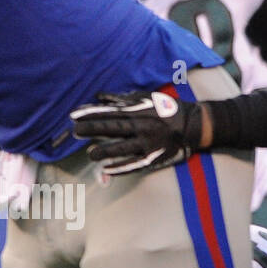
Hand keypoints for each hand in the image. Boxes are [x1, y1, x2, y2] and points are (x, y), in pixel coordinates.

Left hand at [70, 88, 204, 175]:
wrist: (193, 125)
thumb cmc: (166, 110)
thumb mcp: (146, 99)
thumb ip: (122, 100)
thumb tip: (100, 97)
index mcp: (138, 111)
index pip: (110, 112)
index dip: (91, 114)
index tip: (74, 116)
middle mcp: (142, 126)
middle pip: (113, 128)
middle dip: (93, 129)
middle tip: (75, 131)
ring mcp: (148, 143)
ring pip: (123, 148)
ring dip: (105, 151)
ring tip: (91, 154)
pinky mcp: (153, 158)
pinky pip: (134, 164)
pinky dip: (121, 168)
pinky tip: (107, 171)